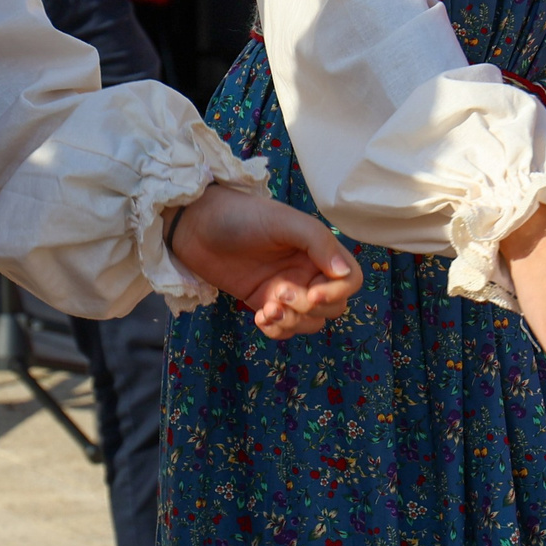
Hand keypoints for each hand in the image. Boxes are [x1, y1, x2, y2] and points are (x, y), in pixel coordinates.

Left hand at [165, 184, 362, 337]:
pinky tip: (259, 317)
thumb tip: (345, 273)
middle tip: (279, 294)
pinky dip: (277, 330)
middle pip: (333, 306)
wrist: (195, 226)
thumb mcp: (283, 222)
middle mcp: (307, 270)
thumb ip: (318, 242)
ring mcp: (286, 289)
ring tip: (267, 310)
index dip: (339, 292)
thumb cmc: (241, 215)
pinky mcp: (264, 303)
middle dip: (309, 308)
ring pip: (310, 322)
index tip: (314, 294)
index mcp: (318, 249)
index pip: (350, 279)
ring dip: (292, 322)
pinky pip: (284, 329)